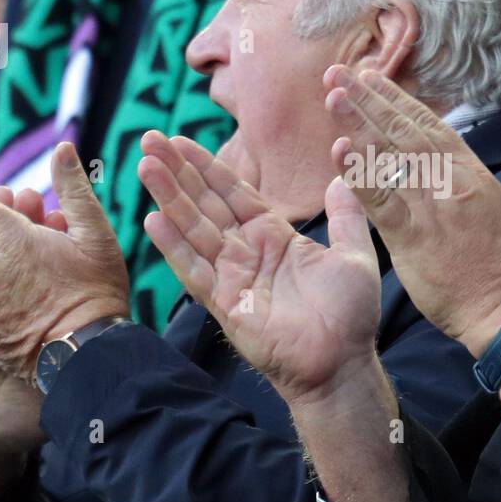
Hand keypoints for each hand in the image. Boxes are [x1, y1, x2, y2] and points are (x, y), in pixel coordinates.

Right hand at [137, 129, 381, 404]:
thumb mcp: (355, 255)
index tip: (181, 140)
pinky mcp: (224, 303)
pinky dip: (173, 246)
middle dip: (178, 171)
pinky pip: (194, 269)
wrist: (343, 363)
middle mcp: (247, 252)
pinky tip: (153, 218)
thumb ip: (346, 216)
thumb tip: (344, 177)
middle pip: (205, 203)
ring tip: (145, 165)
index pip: (234, 192)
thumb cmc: (350, 315)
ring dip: (169, 197)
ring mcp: (232, 276)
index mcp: (274, 236)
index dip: (208, 166)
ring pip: (194, 228)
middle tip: (150, 138)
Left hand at [323, 66, 500, 356]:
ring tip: (332, 95)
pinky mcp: (409, 238)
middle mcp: (447, 183)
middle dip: (370, 100)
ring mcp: (427, 208)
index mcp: (473, 174)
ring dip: (357, 124)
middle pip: (402, 131)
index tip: (373, 78)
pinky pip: (378, 200)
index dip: (400, 100)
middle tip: (339, 72)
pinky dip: (358, 175)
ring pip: (387, 157)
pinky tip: (338, 151)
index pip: (431, 126)